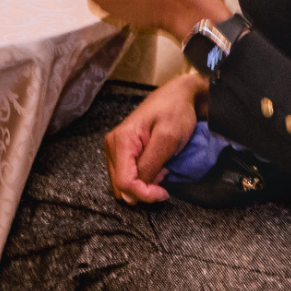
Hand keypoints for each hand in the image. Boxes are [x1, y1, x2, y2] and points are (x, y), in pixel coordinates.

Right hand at [105, 74, 207, 204]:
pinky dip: (142, 178)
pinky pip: (126, 175)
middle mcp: (113, 144)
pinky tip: (155, 166)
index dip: (144, 195)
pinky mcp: (122, 150)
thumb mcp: (167, 140)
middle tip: (163, 175)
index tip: (164, 192)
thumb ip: (149, 166)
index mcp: (121, 140)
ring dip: (143, 184)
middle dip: (144, 190)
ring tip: (160, 168)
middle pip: (120, 186)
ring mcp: (116, 147)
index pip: (124, 183)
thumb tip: (131, 193)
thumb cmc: (175, 113)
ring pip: (122, 184)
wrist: (178, 96)